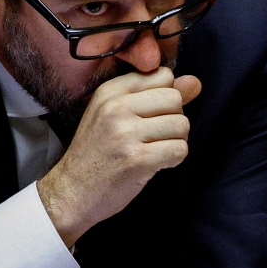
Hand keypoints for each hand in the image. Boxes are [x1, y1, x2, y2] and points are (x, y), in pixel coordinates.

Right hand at [37, 67, 201, 247]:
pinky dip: (174, 159)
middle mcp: (117, 108)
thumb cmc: (97, 153)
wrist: (71, 192)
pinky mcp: (138, 159)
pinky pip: (179, 150)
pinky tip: (157, 163)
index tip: (152, 115)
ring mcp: (126, 133)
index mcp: (110, 92)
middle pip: (175, 99)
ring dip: (176, 140)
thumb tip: (195, 82)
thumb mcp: (116, 115)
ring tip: (156, 150)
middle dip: (174, 119)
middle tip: (157, 136)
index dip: (166, 96)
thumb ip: (156, 95)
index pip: (163, 75)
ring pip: (181, 125)